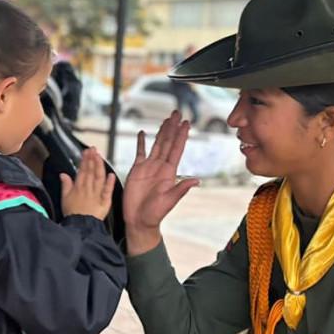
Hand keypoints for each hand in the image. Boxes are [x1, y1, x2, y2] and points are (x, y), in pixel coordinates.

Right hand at [60, 147, 115, 219]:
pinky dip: (109, 183)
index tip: (86, 151)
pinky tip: (111, 174)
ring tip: (100, 156)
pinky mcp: (104, 202)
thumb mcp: (64, 199)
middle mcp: (88, 189)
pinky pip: (107, 191)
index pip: (82, 170)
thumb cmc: (72, 214)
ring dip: (99, 166)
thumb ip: (65, 185)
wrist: (79, 227)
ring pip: (99, 178)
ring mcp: (97, 195)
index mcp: (78, 187)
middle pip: (90, 171)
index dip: (84, 160)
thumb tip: (63, 174)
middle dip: (92, 159)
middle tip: (93, 149)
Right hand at [123, 111, 198, 255]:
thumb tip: (196, 181)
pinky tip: (143, 133)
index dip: (181, 135)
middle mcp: (161, 166)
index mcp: (169, 172)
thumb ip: (180, 189)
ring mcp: (149, 167)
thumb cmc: (155, 213)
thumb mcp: (169, 201)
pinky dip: (141, 142)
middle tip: (177, 113)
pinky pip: (140, 152)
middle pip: (168, 142)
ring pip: (157, 144)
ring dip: (162, 131)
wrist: (139, 220)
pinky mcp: (137, 169)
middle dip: (173, 127)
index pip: (177, 149)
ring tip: (166, 119)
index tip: (186, 123)